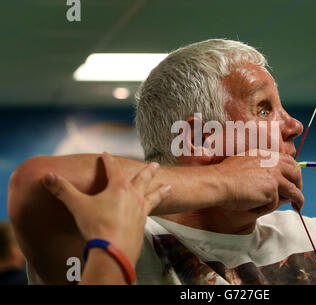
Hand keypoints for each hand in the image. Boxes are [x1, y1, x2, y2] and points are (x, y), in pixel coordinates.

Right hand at [41, 152, 170, 266]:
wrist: (114, 250)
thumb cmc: (97, 226)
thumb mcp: (77, 205)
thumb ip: (63, 190)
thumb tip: (47, 176)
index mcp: (119, 187)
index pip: (113, 168)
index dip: (108, 160)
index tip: (106, 154)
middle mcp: (134, 196)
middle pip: (143, 179)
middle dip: (148, 170)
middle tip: (155, 164)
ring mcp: (141, 210)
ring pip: (153, 196)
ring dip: (160, 191)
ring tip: (169, 187)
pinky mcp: (143, 224)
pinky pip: (151, 213)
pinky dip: (155, 209)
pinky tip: (153, 211)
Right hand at [215, 150, 303, 215]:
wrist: (219, 182)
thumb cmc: (225, 175)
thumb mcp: (245, 163)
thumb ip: (260, 167)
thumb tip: (273, 178)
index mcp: (267, 154)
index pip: (289, 161)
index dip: (294, 172)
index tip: (294, 180)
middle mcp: (274, 162)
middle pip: (296, 174)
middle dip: (300, 185)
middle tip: (298, 195)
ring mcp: (275, 176)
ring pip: (293, 191)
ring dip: (298, 200)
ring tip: (298, 207)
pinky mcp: (272, 190)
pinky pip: (275, 204)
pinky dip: (266, 208)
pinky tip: (255, 208)